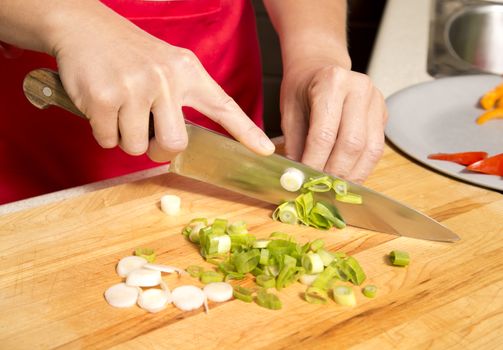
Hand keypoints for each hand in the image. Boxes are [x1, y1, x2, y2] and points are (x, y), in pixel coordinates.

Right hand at [51, 4, 273, 160]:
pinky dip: (102, 132)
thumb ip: (181, 98)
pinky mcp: (105, 97)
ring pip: (136, 147)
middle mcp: (166, 79)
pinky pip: (108, 140)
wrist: (83, 26)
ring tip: (119, 110)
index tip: (266, 151)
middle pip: (174, 144)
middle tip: (148, 138)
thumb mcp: (167, 65)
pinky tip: (100, 107)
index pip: (223, 106)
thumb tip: (182, 142)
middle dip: (158, 151)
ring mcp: (136, 87)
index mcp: (187, 72)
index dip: (246, 131)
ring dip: (125, 138)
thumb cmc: (128, 54)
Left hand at [280, 60, 386, 182]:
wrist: (320, 67)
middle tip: (320, 188)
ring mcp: (376, 101)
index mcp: (332, 82)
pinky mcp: (383, 114)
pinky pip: (376, 149)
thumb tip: (297, 178)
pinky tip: (348, 177)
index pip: (324, 133)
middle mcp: (359, 89)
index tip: (304, 181)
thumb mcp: (289, 112)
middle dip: (335, 172)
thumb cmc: (302, 88)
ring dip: (352, 174)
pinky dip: (362, 168)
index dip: (314, 162)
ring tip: (334, 188)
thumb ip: (295, 144)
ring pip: (370, 149)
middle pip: (352, 143)